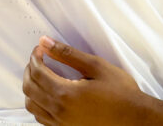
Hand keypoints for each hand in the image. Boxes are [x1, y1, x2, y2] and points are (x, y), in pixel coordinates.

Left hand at [23, 37, 152, 125]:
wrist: (133, 116)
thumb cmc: (120, 92)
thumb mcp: (96, 66)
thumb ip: (68, 54)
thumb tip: (47, 43)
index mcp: (65, 94)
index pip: (38, 73)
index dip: (35, 57)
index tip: (40, 49)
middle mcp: (59, 111)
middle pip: (29, 88)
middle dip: (30, 70)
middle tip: (38, 58)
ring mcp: (60, 122)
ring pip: (31, 105)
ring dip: (31, 87)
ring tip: (40, 74)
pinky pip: (40, 116)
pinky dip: (37, 103)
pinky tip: (46, 93)